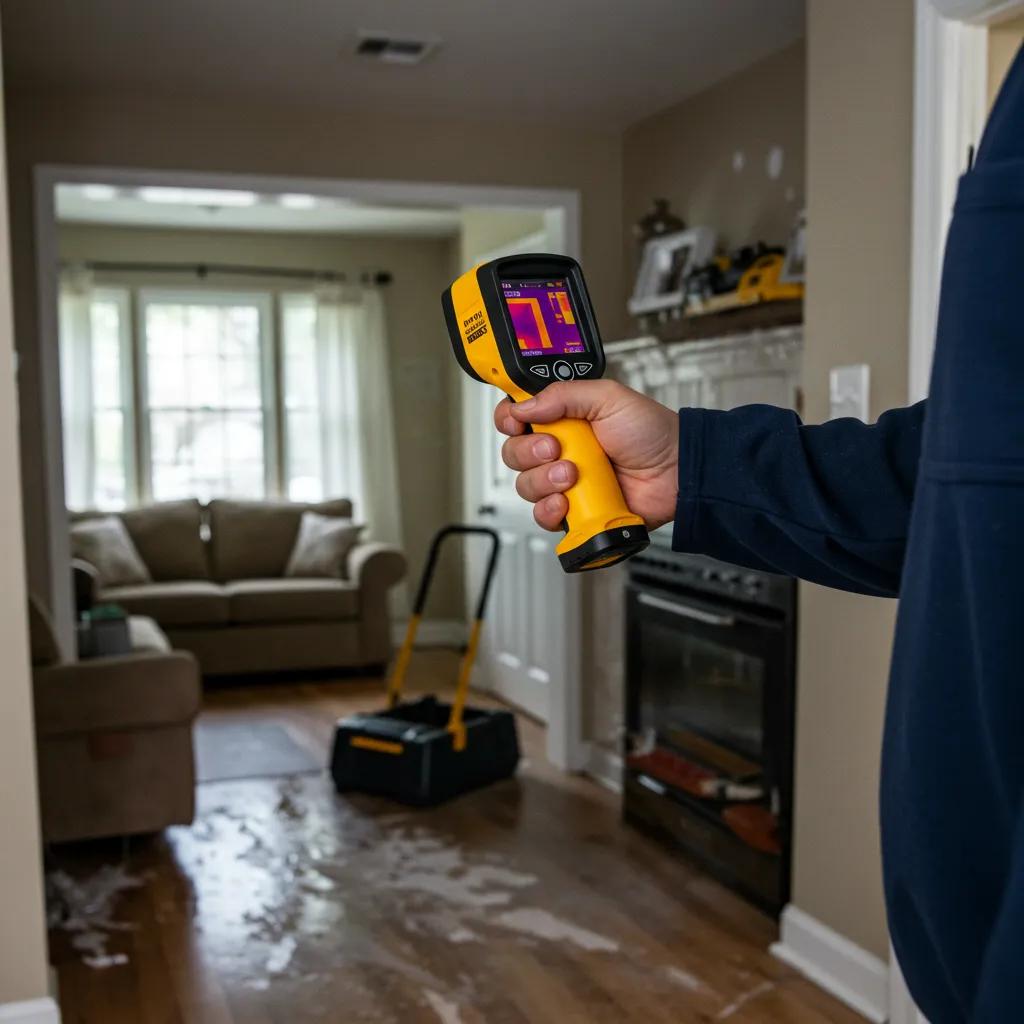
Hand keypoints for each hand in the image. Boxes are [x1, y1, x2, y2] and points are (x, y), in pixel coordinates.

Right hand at [494, 380, 678, 531]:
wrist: (677, 472)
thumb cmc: (651, 433)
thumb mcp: (608, 397)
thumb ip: (563, 395)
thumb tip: (524, 405)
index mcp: (562, 419)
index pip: (516, 417)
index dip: (509, 419)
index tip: (517, 421)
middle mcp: (558, 450)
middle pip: (514, 453)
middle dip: (528, 451)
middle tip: (556, 448)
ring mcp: (564, 483)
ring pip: (525, 486)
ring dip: (543, 480)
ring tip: (572, 474)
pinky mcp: (574, 511)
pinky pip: (543, 516)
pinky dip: (549, 510)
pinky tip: (566, 501)